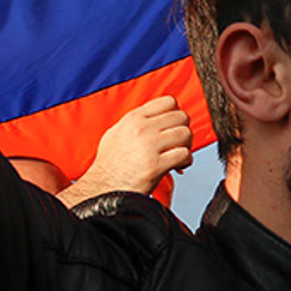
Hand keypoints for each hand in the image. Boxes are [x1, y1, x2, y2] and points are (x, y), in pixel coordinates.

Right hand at [68, 96, 192, 201]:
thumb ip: (134, 122)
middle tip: (178, 142)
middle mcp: (142, 129)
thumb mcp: (115, 133)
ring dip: (186, 145)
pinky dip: (186, 161)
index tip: (172, 126)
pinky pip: (185, 154)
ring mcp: (149, 146)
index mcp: (133, 118)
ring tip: (178, 154)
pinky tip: (178, 166)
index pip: (169, 102)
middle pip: (181, 116)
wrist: (103, 189)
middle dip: (183, 130)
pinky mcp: (156, 165)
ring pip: (186, 134)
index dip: (175, 114)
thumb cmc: (109, 165)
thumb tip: (152, 116)